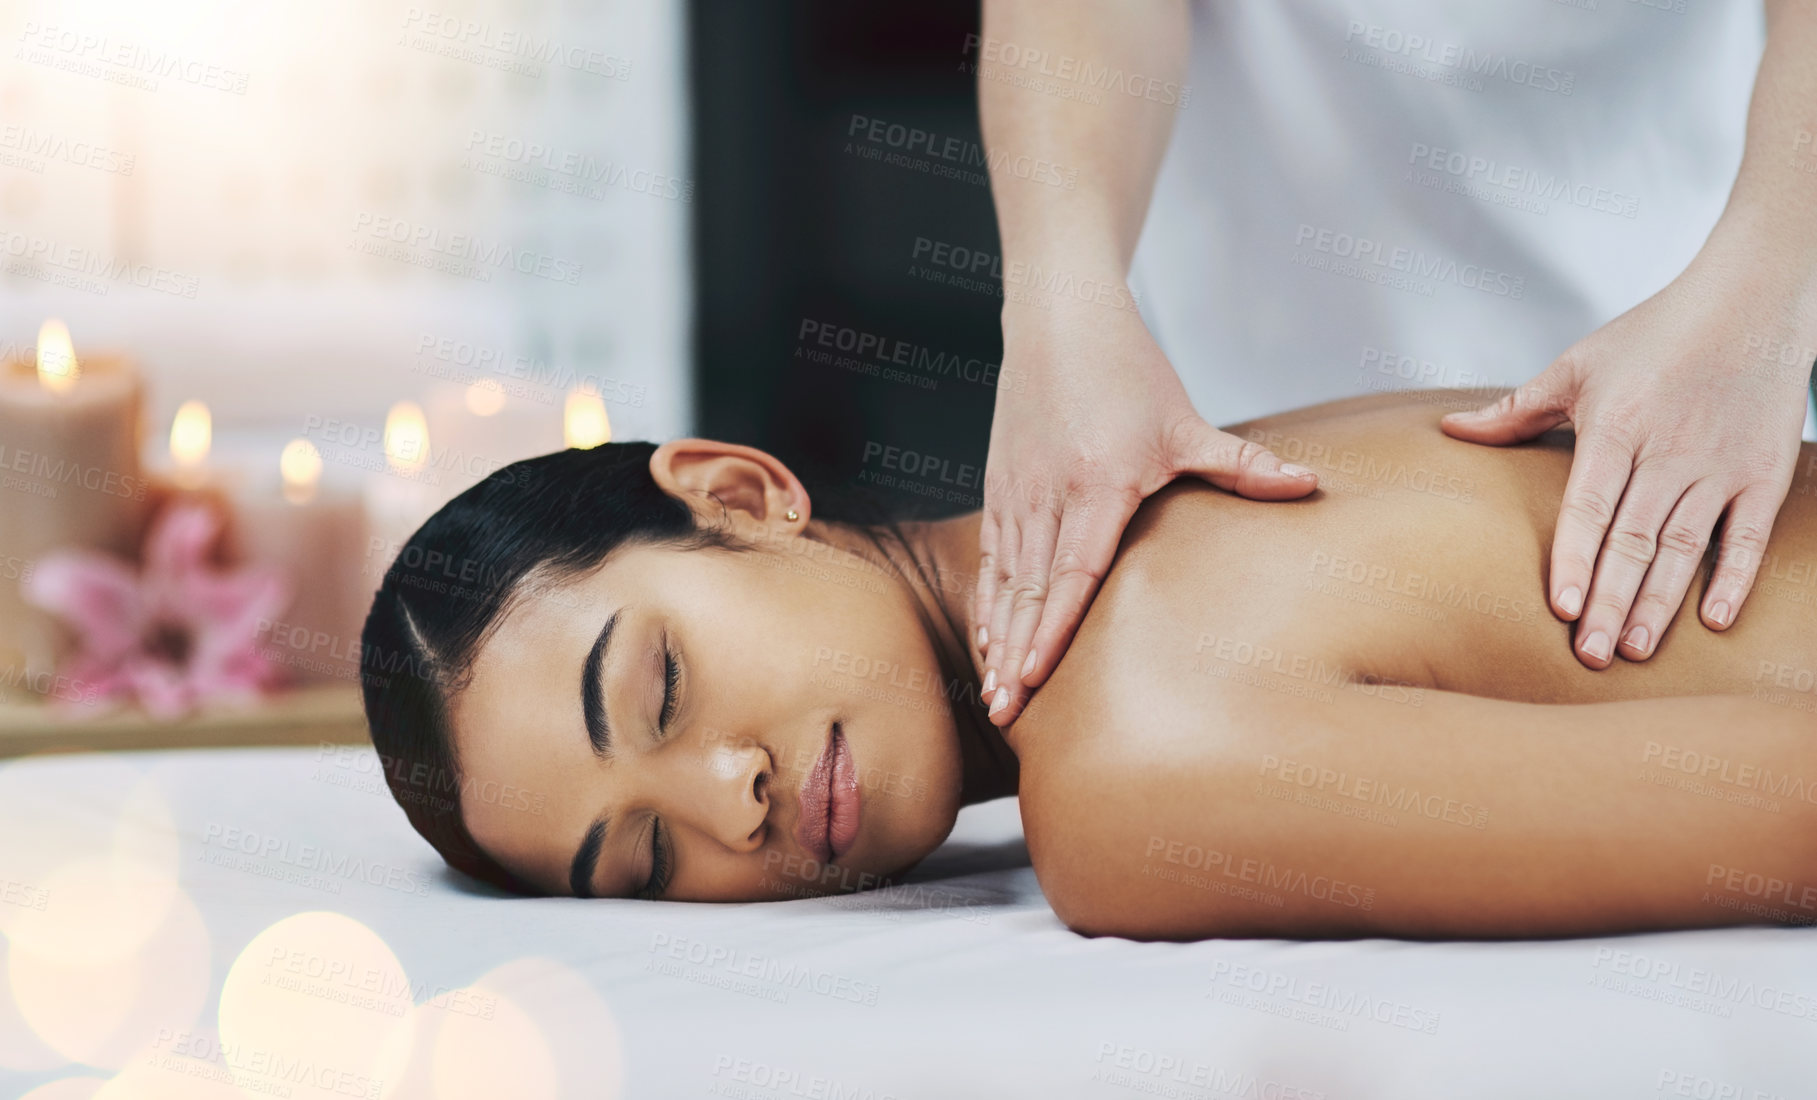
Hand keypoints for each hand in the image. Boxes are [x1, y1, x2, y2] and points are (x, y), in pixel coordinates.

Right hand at [976, 301, 1318, 724]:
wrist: (1060, 318)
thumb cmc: (1126, 368)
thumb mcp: (1186, 420)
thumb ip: (1242, 466)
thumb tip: (1310, 487)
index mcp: (1097, 482)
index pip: (1071, 572)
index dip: (1052, 629)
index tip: (1036, 676)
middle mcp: (1048, 493)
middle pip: (1028, 591)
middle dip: (1013, 656)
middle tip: (1004, 712)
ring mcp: (1017, 492)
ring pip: (1004, 580)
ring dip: (996, 639)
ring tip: (992, 694)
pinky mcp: (1001, 487)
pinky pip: (991, 558)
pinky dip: (988, 602)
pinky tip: (987, 641)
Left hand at [1441, 237, 1812, 669]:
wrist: (1752, 298)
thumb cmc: (1655, 332)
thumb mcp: (1578, 364)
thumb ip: (1517, 409)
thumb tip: (1451, 430)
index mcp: (1617, 428)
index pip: (1589, 507)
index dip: (1576, 560)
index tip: (1563, 609)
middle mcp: (1668, 452)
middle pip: (1634, 540)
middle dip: (1612, 602)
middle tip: (1592, 655)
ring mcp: (1719, 466)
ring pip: (1685, 546)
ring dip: (1661, 601)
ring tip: (1638, 649)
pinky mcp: (1763, 473)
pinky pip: (1748, 536)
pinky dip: (1735, 579)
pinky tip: (1714, 621)